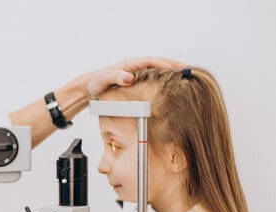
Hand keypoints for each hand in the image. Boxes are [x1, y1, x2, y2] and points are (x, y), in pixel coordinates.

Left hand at [67, 57, 185, 99]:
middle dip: (173, 64)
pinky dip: (162, 77)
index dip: (164, 64)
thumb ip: (116, 77)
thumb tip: (129, 77)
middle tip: (187, 69)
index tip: (175, 69)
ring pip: (156, 68)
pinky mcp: (134, 78)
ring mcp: (135, 71)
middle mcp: (134, 65)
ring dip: (170, 70)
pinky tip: (169, 83)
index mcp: (129, 64)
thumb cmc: (96, 83)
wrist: (88, 87)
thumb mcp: (104, 80)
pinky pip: (152, 75)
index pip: (151, 61)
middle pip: (157, 61)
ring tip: (183, 74)